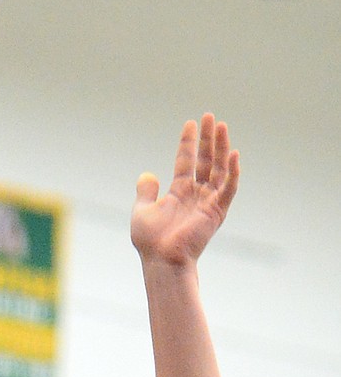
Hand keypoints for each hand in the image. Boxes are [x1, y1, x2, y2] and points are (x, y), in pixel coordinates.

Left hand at [130, 112, 239, 269]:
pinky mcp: (216, 211)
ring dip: (221, 148)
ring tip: (221, 126)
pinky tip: (234, 154)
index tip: (191, 123)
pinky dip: (233, 172)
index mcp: (179, 193)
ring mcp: (208, 202)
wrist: (161, 259)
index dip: (189, 143)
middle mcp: (196, 195)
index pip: (187, 162)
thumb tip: (147, 175)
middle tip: (210, 117)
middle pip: (206, 161)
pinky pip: (228, 188)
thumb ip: (146, 193)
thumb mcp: (142, 211)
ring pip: (219, 169)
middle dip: (208, 139)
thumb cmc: (151, 241)